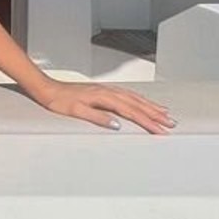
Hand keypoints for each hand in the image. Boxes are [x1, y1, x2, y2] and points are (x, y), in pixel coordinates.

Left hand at [35, 80, 176, 133]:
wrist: (48, 88)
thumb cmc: (60, 101)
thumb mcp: (77, 111)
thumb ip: (98, 117)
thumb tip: (116, 124)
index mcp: (104, 97)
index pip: (131, 112)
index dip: (147, 121)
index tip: (161, 130)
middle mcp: (108, 91)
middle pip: (137, 104)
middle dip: (155, 114)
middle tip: (171, 124)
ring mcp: (107, 90)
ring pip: (134, 98)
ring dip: (150, 106)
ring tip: (164, 113)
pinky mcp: (103, 90)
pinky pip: (127, 94)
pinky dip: (139, 99)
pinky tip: (142, 102)